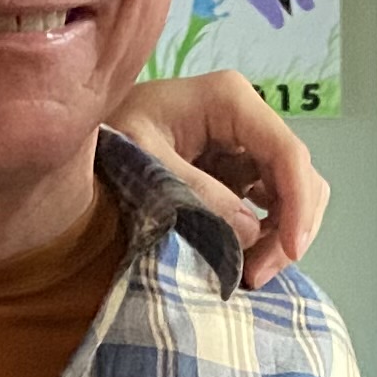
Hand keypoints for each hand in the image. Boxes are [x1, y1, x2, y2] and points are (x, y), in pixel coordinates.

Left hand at [111, 69, 327, 286]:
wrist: (78, 137)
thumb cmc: (106, 134)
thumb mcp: (143, 161)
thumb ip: (195, 192)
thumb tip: (248, 230)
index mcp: (230, 100)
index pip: (287, 152)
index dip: (299, 204)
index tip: (293, 251)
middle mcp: (247, 118)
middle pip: (298, 176)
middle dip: (289, 228)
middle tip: (256, 276)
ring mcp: (244, 145)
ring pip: (289, 194)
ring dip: (277, 238)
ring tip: (246, 275)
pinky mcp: (235, 170)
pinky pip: (268, 205)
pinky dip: (262, 236)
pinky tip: (239, 261)